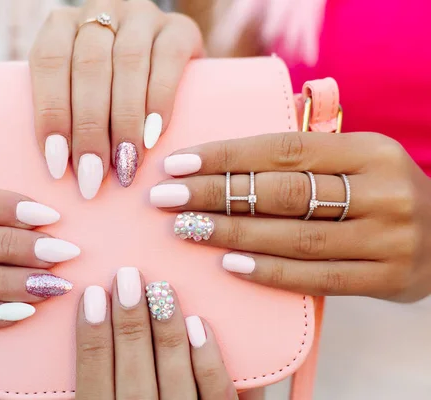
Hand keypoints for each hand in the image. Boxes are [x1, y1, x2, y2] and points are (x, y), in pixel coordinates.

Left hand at [29, 0, 201, 197]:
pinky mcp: (180, 27)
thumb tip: (60, 170)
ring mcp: (142, 15)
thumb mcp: (77, 87)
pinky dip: (159, 102)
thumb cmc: (107, 85)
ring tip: (125, 165)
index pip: (49, 62)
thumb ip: (68, 112)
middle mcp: (100, 9)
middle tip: (93, 177)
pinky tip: (153, 136)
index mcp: (62, 23)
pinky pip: (169, 61)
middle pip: (90, 67)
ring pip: (128, 64)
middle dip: (90, 129)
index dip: (52, 114)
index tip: (57, 165)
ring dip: (125, 122)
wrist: (161, 55)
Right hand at [75, 267, 235, 398]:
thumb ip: (93, 388)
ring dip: (166, 330)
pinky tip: (200, 326)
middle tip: (127, 277)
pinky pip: (216, 396)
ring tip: (160, 289)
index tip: (91, 295)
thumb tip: (88, 334)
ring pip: (174, 378)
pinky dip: (208, 362)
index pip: (92, 381)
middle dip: (129, 322)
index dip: (91, 337)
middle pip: (132, 374)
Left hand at [150, 132, 430, 301]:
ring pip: (295, 236)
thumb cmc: (378, 192)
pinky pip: (317, 278)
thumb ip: (305, 153)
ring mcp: (388, 237)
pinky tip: (229, 264)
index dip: (225, 156)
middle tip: (165, 198)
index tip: (177, 164)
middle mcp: (382, 190)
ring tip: (185, 229)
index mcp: (368, 149)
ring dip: (232, 233)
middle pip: (281, 192)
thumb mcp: (355, 160)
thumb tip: (225, 152)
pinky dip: (270, 271)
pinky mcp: (388, 278)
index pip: (282, 149)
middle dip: (215, 194)